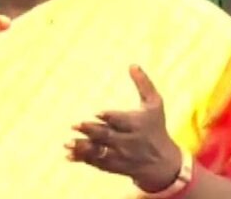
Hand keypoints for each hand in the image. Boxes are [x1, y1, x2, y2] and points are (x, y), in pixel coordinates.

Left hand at [66, 65, 182, 193]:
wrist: (163, 163)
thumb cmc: (156, 127)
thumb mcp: (155, 105)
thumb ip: (144, 84)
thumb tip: (132, 64)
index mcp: (137, 125)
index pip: (122, 121)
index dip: (110, 117)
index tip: (97, 112)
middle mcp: (128, 142)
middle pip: (108, 136)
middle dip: (92, 131)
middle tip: (76, 124)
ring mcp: (120, 155)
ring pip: (100, 152)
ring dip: (83, 148)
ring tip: (67, 143)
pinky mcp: (114, 166)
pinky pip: (96, 163)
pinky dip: (82, 159)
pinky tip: (68, 154)